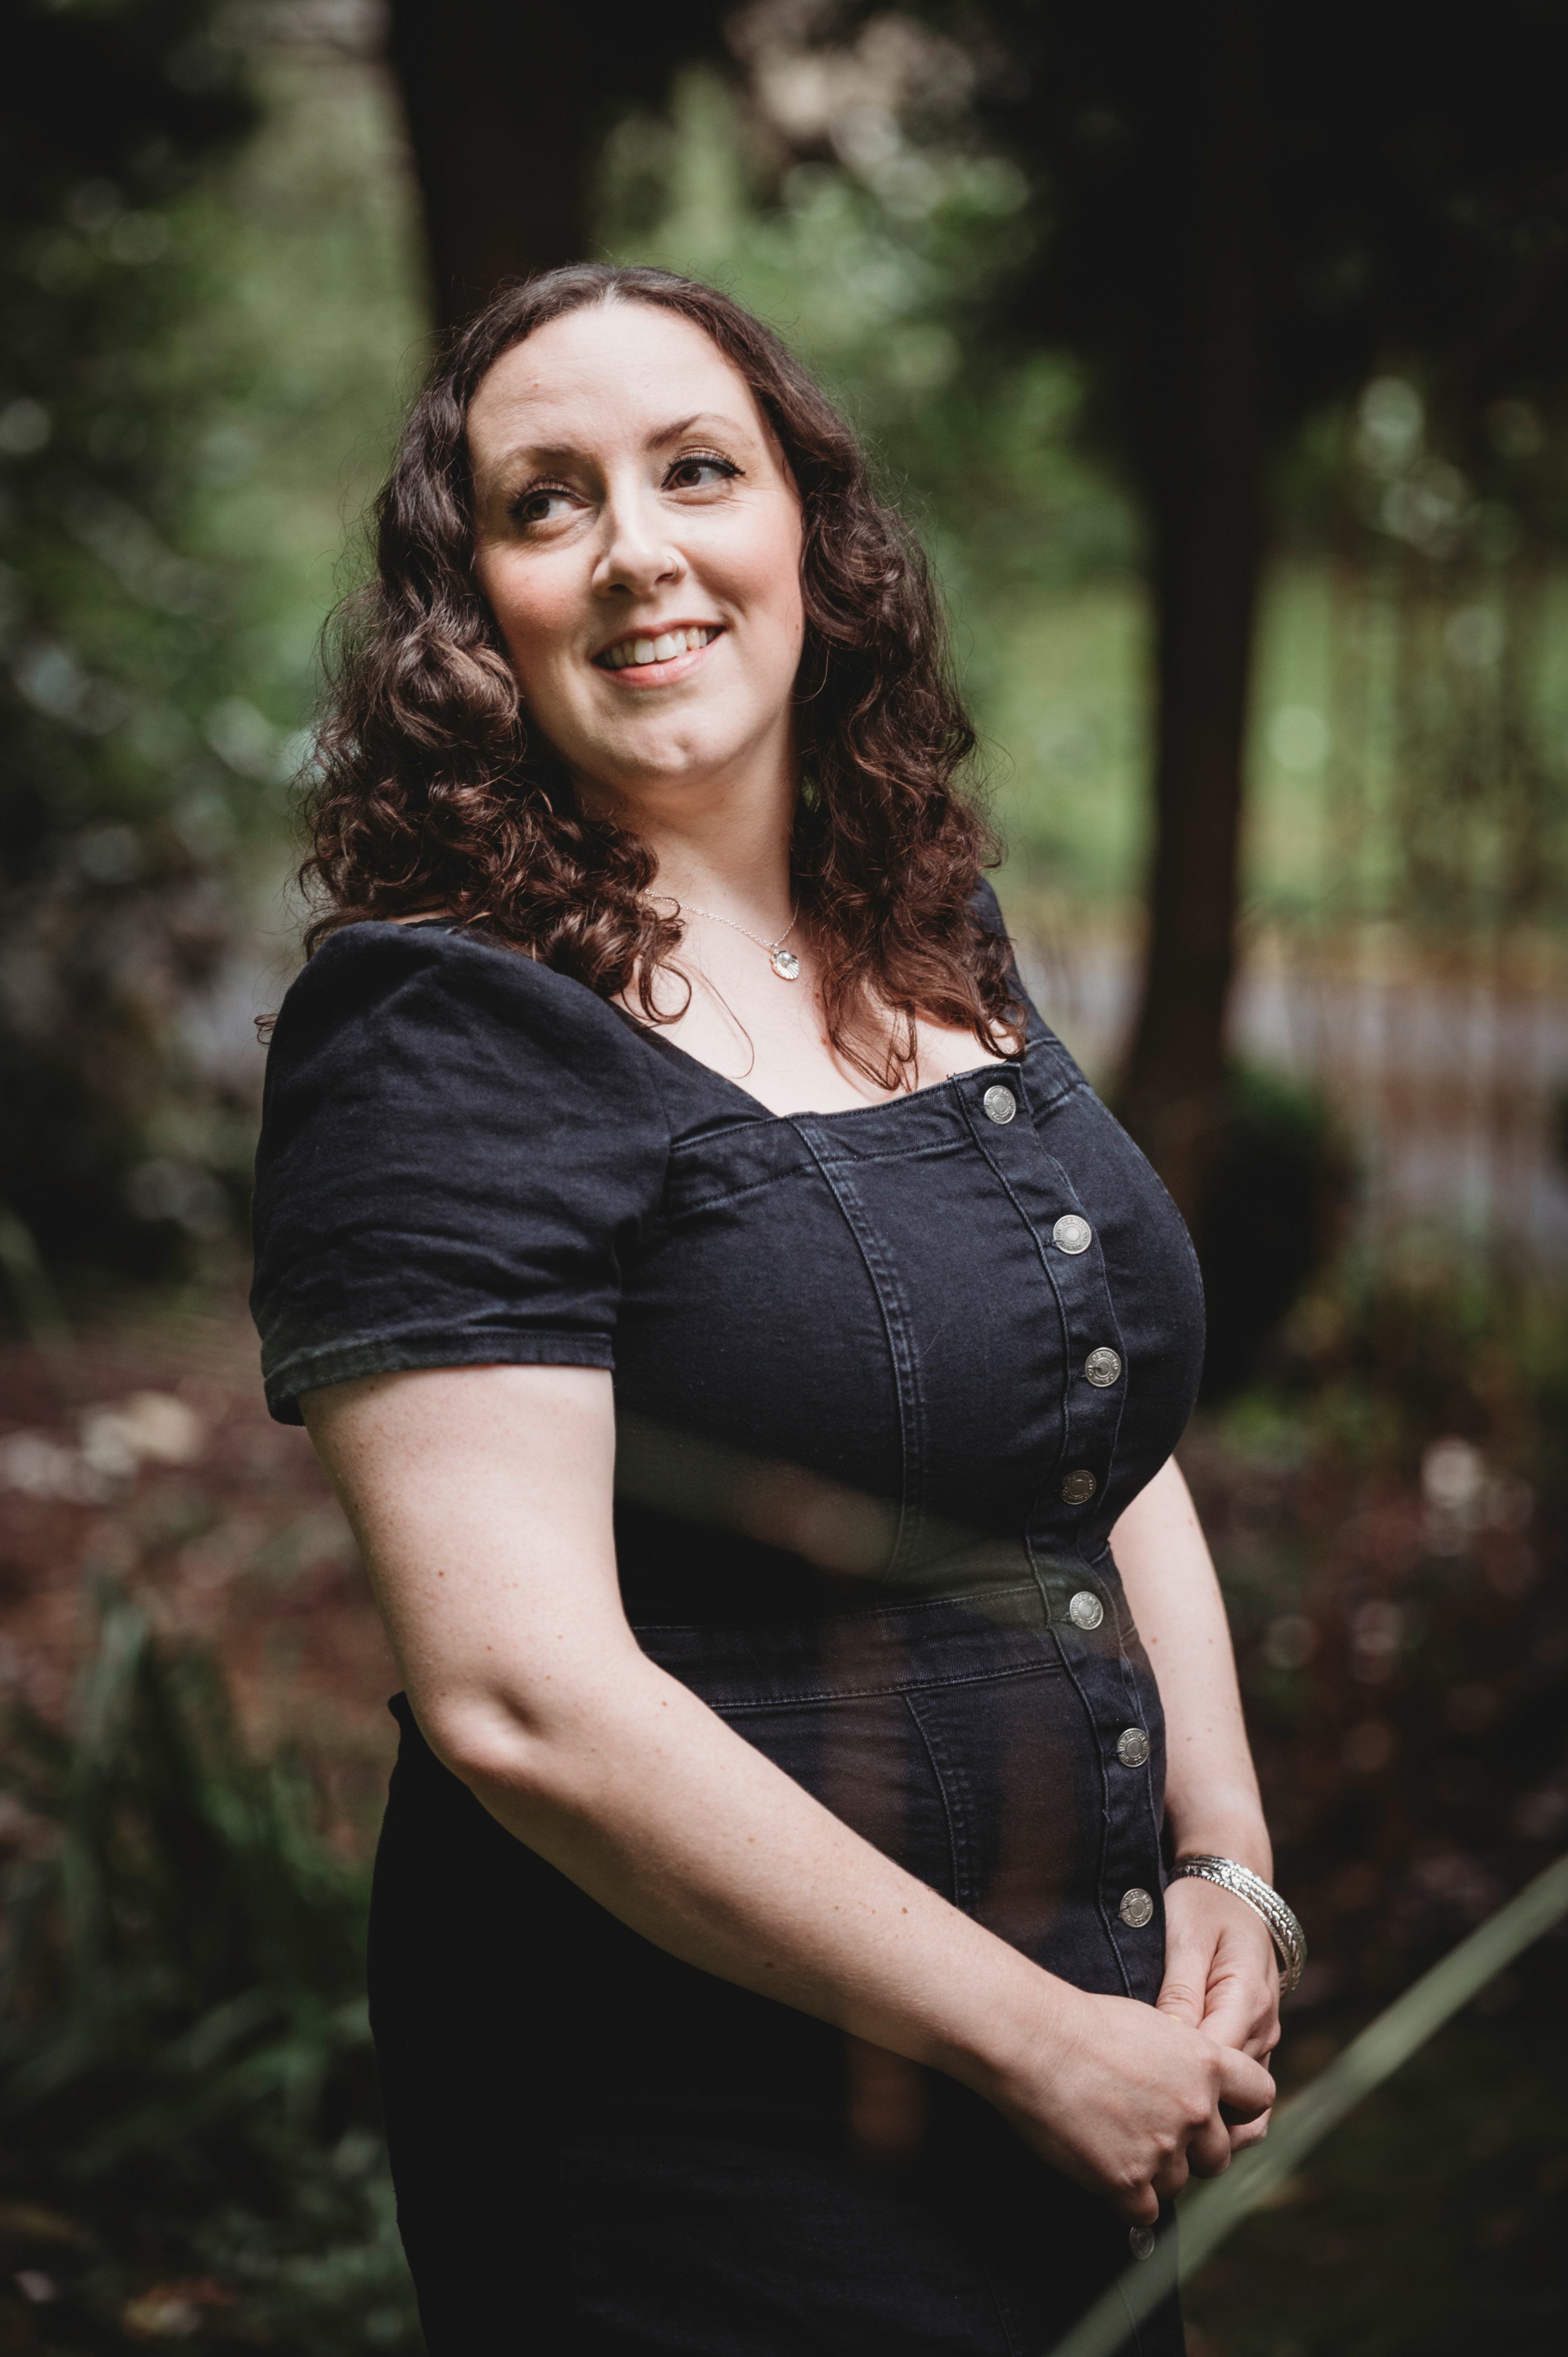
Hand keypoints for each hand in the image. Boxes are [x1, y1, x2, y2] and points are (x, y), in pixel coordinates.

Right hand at [990, 1984, 1274, 2223]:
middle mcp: (1195, 2110)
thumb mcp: (1152, 2026)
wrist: (1035, 2042)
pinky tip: (1103, 2170)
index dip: (1240, 2109)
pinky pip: (1144, 2212)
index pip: (1260, 2097)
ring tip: (1114, 2142)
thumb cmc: (1083, 2024)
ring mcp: (1163, 2149)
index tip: (1221, 2111)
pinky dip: (1126, 2199)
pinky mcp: (1128, 2182)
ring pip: (1178, 2185)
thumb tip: (1192, 2083)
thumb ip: (1183, 2061)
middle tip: (1153, 2134)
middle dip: (1192, 2152)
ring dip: (1154, 2173)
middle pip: (1219, 2155)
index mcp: (1207, 2064)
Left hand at [1157, 1875, 1280, 2149]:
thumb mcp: (1187, 1938)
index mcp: (1247, 2002)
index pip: (1217, 2069)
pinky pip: (1243, 2094)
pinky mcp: (1255, 2044)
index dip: (1179, 2091)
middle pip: (1234, 2098)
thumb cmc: (1203, 1905)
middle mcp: (1264, 2029)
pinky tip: (1177, 2117)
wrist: (1235, 1887)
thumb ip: (1179, 1991)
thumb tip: (1166, 2043)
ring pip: (1244, 2106)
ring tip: (1157, 2135)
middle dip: (1192, 2118)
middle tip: (1140, 2132)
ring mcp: (1264, 2040)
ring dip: (1208, 2123)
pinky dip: (1217, 2111)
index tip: (1135, 2104)